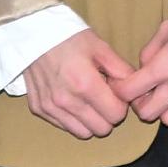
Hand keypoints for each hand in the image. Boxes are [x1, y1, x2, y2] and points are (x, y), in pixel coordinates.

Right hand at [21, 29, 140, 140]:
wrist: (33, 33)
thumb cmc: (70, 38)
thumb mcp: (101, 48)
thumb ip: (121, 71)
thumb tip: (134, 90)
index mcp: (85, 84)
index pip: (116, 115)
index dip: (121, 106)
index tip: (116, 94)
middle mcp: (66, 100)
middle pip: (101, 129)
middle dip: (108, 116)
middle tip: (104, 98)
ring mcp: (50, 107)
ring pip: (83, 133)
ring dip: (90, 121)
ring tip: (88, 100)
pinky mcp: (38, 109)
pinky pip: (64, 127)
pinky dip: (72, 118)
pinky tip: (71, 99)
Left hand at [118, 15, 167, 124]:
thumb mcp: (164, 30)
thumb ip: (149, 53)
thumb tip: (143, 69)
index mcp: (163, 66)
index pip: (129, 91)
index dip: (119, 89)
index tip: (121, 84)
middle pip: (148, 114)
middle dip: (139, 105)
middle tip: (143, 93)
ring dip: (163, 110)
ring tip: (165, 97)